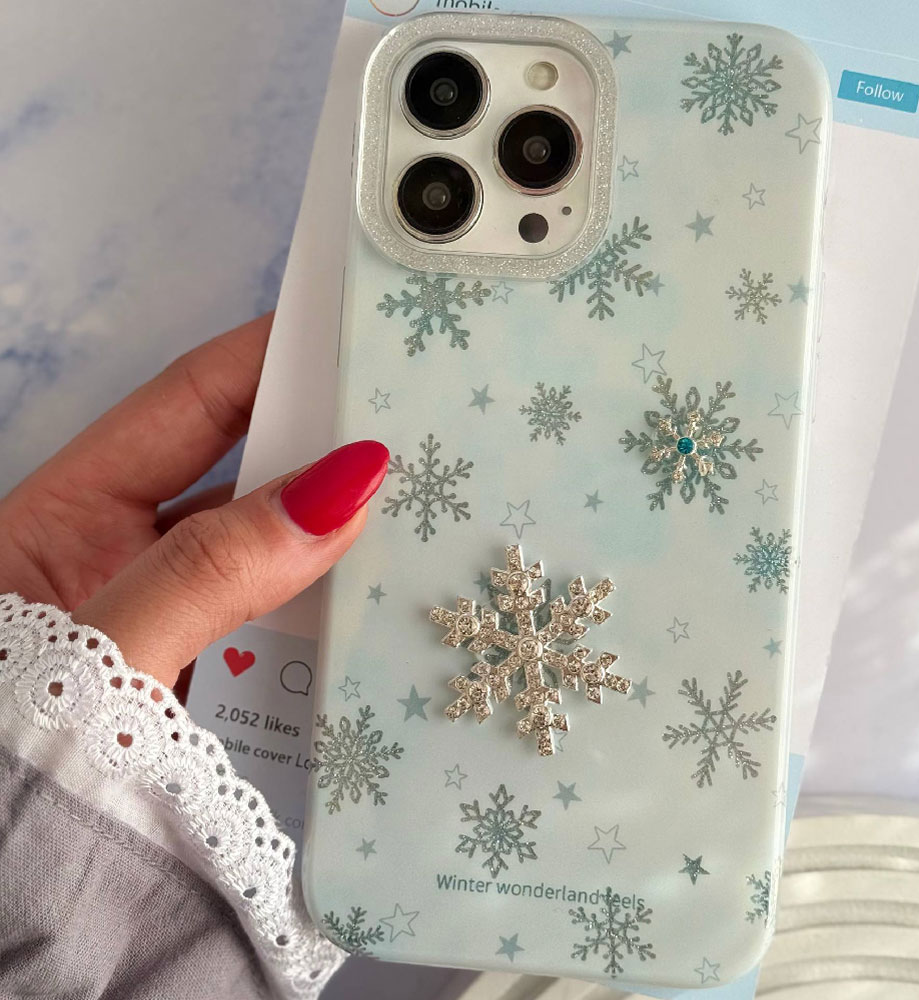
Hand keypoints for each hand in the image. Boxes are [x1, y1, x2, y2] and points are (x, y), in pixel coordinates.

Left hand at [0, 315, 387, 686]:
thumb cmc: (17, 757)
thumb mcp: (102, 656)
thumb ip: (208, 576)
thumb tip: (339, 493)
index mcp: (61, 521)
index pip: (181, 409)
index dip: (261, 359)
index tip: (343, 328)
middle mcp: (119, 563)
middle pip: (238, 480)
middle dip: (320, 452)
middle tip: (410, 423)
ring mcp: (166, 627)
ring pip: (267, 562)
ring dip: (333, 550)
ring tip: (419, 518)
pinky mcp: (202, 688)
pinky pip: (274, 639)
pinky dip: (322, 629)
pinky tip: (377, 616)